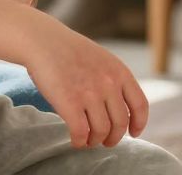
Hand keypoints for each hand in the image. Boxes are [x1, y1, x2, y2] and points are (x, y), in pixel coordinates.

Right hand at [26, 21, 149, 148]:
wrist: (41, 40)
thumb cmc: (67, 50)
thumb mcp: (101, 59)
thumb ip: (112, 80)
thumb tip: (119, 110)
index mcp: (119, 71)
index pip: (139, 105)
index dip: (138, 123)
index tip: (132, 133)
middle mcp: (108, 83)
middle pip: (120, 123)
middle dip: (113, 137)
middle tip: (105, 141)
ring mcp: (90, 94)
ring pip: (101, 131)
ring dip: (95, 141)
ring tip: (88, 140)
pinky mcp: (70, 103)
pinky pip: (81, 133)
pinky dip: (79, 141)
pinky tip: (75, 140)